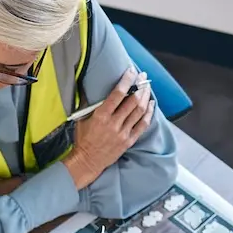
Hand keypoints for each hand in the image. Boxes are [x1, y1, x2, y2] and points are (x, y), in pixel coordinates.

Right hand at [65, 68, 154, 189]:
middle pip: (132, 101)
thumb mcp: (81, 120)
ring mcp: (123, 133)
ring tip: (147, 87)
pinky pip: (142, 125)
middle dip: (140, 86)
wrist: (87, 161)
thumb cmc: (82, 140)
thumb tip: (90, 88)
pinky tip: (151, 104)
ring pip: (139, 111)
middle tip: (143, 77)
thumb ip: (88, 104)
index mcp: (101, 116)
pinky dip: (148, 113)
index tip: (131, 71)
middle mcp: (114, 124)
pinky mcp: (128, 141)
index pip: (118, 94)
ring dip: (145, 97)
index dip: (127, 81)